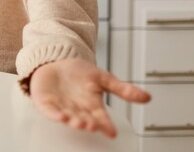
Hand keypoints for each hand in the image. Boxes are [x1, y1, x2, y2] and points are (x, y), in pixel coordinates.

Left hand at [29, 58, 150, 137]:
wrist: (55, 61)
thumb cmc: (78, 72)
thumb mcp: (103, 78)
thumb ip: (123, 89)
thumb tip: (148, 97)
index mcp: (92, 106)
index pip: (102, 118)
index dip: (106, 125)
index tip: (112, 133)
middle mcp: (78, 109)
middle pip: (85, 120)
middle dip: (89, 124)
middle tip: (93, 126)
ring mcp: (61, 106)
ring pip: (69, 117)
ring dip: (74, 121)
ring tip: (80, 123)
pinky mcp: (46, 102)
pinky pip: (51, 111)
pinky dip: (56, 114)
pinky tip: (61, 116)